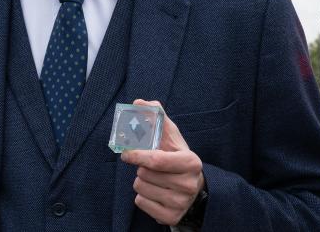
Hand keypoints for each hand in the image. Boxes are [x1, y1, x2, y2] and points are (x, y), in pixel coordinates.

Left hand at [120, 99, 204, 224]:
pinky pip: (141, 203)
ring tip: (155, 180)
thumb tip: (138, 102)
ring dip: (142, 182)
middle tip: (152, 168)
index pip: (157, 160)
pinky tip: (155, 192)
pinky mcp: (170, 217)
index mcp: (191, 162)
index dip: (137, 155)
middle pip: (145, 174)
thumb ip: (156, 118)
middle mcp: (188, 184)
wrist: (194, 190)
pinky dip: (143, 197)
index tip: (125, 153)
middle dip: (142, 169)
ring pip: (141, 189)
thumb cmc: (178, 158)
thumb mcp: (172, 138)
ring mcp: (180, 203)